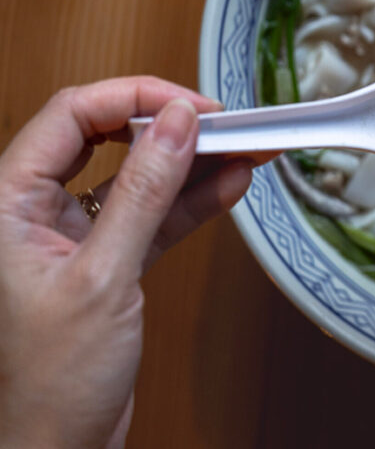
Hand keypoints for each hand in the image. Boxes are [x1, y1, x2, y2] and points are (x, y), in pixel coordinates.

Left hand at [0, 77, 257, 447]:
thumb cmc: (51, 383)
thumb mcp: (103, 277)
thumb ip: (144, 194)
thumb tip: (175, 124)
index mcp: (7, 202)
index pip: (72, 115)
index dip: (135, 99)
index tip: (192, 107)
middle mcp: (35, 209)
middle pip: (105, 136)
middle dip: (167, 125)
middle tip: (221, 123)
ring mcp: (74, 234)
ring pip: (138, 175)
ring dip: (192, 163)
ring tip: (243, 148)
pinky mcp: (108, 259)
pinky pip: (155, 214)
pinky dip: (193, 202)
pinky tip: (229, 187)